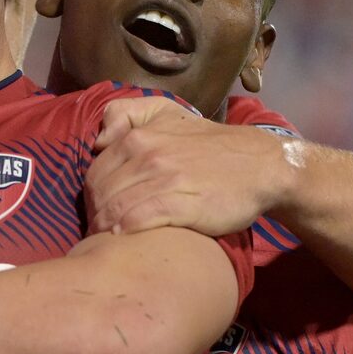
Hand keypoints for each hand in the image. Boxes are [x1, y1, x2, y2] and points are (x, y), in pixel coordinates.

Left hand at [87, 97, 294, 235]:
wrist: (260, 167)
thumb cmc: (209, 145)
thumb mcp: (168, 113)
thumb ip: (128, 113)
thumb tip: (98, 140)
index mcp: (139, 136)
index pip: (95, 172)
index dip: (92, 195)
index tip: (97, 210)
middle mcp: (148, 156)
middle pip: (101, 193)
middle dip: (95, 214)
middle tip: (99, 229)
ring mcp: (166, 181)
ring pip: (116, 208)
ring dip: (106, 227)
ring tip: (107, 240)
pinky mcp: (183, 205)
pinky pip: (140, 220)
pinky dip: (125, 230)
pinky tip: (124, 238)